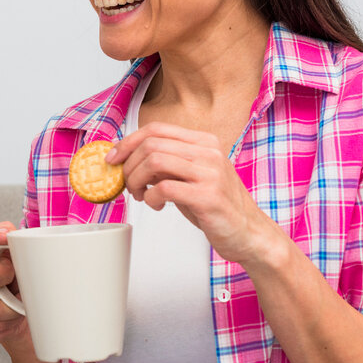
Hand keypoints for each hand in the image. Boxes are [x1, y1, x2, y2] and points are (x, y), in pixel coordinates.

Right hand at [0, 222, 29, 350]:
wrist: (7, 299)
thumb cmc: (8, 273)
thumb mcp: (10, 251)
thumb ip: (7, 235)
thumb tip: (0, 233)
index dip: (8, 278)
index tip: (11, 274)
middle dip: (11, 308)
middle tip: (18, 300)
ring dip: (8, 321)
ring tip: (11, 309)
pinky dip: (1, 332)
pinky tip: (2, 320)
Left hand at [108, 122, 279, 263]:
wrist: (249, 233)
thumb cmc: (216, 205)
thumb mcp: (190, 176)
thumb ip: (166, 163)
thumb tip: (127, 157)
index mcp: (204, 142)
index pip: (156, 129)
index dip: (128, 142)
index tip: (113, 159)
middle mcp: (209, 153)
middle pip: (151, 144)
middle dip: (128, 165)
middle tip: (127, 184)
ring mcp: (210, 174)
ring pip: (154, 162)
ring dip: (136, 180)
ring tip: (139, 195)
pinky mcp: (208, 197)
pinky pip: (164, 188)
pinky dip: (150, 198)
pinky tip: (156, 206)